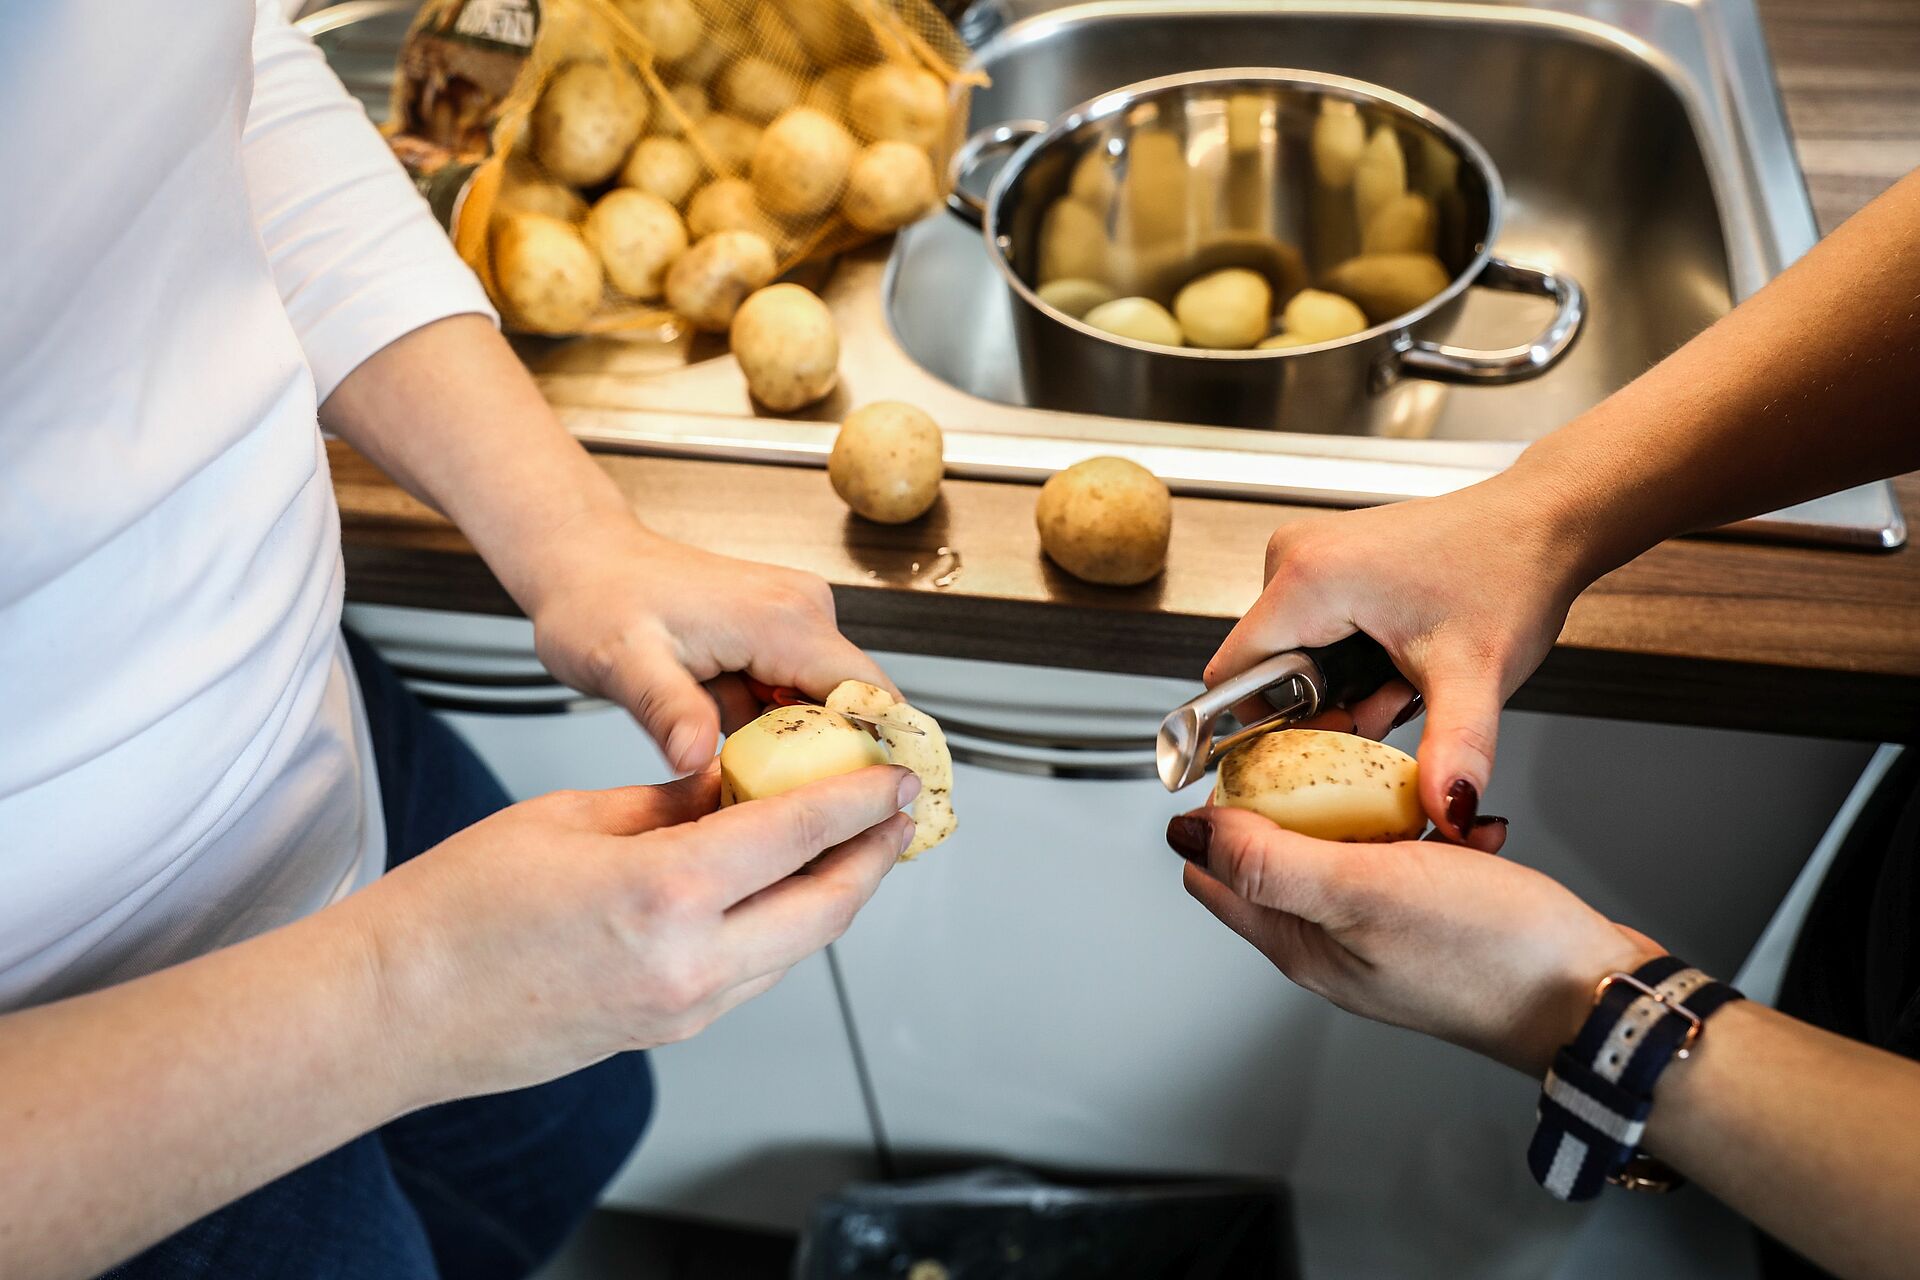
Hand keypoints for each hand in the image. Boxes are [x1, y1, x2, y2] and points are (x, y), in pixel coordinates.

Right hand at [350, 763, 918, 1104]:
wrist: (397, 1008)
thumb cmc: (458, 909)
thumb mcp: (573, 818)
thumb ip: (670, 803)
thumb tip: (732, 784)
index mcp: (666, 893)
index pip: (797, 836)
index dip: (856, 802)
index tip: (890, 777)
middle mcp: (690, 964)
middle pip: (826, 909)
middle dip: (871, 857)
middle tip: (894, 814)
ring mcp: (683, 1009)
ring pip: (796, 947)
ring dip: (834, 895)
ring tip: (848, 846)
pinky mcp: (667, 1030)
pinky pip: (753, 973)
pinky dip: (782, 926)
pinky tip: (778, 888)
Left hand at [524, 515, 894, 772]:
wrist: (583, 560)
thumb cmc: (597, 600)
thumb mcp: (623, 663)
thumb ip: (668, 710)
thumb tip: (697, 758)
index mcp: (783, 620)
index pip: (870, 694)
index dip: (884, 754)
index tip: (878, 808)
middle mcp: (802, 612)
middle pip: (856, 706)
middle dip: (837, 764)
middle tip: (794, 814)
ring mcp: (793, 619)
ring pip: (827, 705)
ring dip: (801, 748)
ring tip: (750, 782)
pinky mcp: (778, 632)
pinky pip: (798, 695)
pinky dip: (777, 729)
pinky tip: (734, 746)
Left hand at [1168, 806, 1658, 1075]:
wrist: (1591, 996)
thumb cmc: (1486, 956)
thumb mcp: (1360, 891)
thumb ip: (1269, 862)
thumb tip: (1189, 834)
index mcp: (1297, 941)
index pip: (1218, 869)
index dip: (1228, 807)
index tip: (1266, 759)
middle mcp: (1331, 939)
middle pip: (1284, 846)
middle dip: (1310, 792)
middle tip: (1351, 758)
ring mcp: (1384, 930)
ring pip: (1353, 841)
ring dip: (1381, 804)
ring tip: (1420, 794)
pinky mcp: (1435, 918)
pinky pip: (1414, 854)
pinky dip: (1435, 829)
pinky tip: (1465, 828)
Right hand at [1206, 473, 1594, 836]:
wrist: (1542, 524)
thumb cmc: (1510, 573)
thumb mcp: (1476, 677)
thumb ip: (1453, 751)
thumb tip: (1445, 812)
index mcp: (1309, 578)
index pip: (1233, 676)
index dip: (1268, 726)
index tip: (1328, 741)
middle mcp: (1294, 555)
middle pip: (1263, 670)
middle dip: (1322, 710)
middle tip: (1390, 706)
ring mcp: (1307, 552)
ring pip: (1287, 654)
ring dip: (1339, 688)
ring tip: (1401, 681)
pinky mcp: (1324, 557)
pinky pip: (1306, 629)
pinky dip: (1345, 659)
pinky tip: (1394, 658)